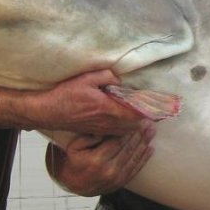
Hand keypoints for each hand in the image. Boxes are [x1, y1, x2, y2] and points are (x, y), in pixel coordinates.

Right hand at [31, 69, 152, 136]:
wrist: (48, 112)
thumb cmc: (66, 94)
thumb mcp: (86, 78)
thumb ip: (107, 76)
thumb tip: (121, 79)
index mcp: (108, 108)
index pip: (136, 113)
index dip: (150, 111)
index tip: (161, 107)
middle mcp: (108, 122)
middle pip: (136, 125)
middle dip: (147, 119)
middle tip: (156, 110)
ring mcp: (103, 129)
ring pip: (128, 131)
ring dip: (137, 125)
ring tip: (145, 117)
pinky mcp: (97, 132)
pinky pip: (118, 134)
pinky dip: (127, 129)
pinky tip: (128, 122)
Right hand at [46, 125, 154, 195]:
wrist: (74, 185)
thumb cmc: (74, 161)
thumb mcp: (74, 146)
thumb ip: (89, 136)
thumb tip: (106, 128)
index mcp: (96, 160)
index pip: (117, 141)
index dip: (128, 130)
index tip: (136, 120)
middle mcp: (108, 170)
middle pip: (128, 149)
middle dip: (139, 134)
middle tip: (148, 122)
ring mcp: (116, 179)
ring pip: (134, 158)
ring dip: (144, 144)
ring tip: (151, 132)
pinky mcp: (121, 183)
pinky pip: (135, 169)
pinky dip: (143, 159)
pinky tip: (150, 149)